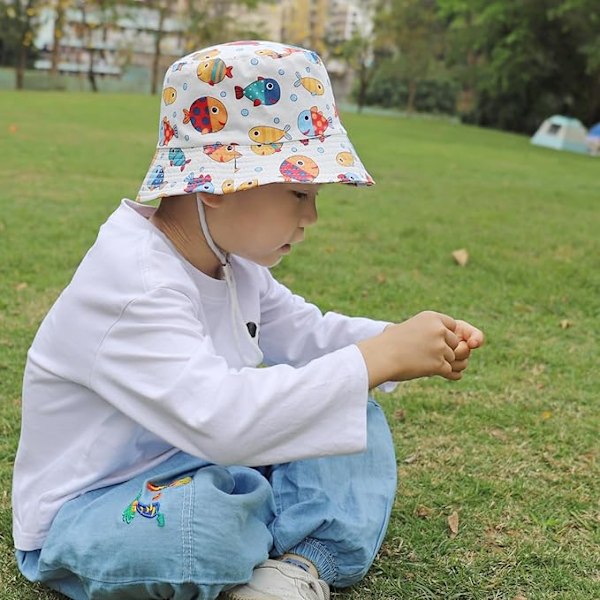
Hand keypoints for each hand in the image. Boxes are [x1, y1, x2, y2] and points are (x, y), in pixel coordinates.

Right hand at [357, 311, 483, 387]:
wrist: (381, 357)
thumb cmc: (388, 343)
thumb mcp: (408, 327)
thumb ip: (424, 329)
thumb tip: (427, 336)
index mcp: (432, 317)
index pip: (452, 326)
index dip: (445, 336)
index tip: (434, 341)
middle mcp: (439, 330)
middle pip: (454, 343)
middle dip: (444, 350)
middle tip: (425, 354)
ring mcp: (440, 347)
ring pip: (451, 358)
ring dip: (440, 362)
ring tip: (420, 362)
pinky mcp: (439, 364)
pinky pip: (449, 370)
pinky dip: (443, 373)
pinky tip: (431, 371)